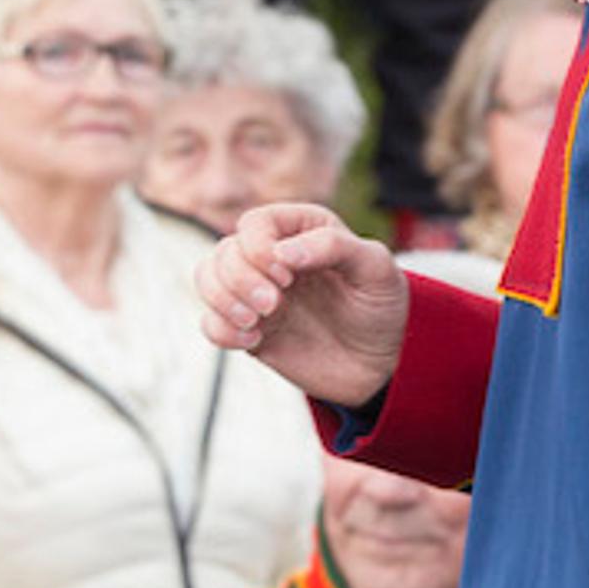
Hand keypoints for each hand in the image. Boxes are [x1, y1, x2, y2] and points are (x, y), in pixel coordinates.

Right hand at [196, 201, 410, 409]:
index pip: (254, 223)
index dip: (259, 248)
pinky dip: (222, 330)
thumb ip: (334, 247)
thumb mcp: (376, 269)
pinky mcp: (249, 328)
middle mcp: (272, 257)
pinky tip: (253, 341)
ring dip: (222, 300)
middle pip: (225, 252)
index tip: (287, 276)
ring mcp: (256, 292)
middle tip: (273, 304)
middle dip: (240, 279)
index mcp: (301, 229)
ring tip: (255, 322)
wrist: (381, 363)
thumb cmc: (381, 307)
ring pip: (207, 279)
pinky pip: (211, 323)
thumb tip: (282, 252)